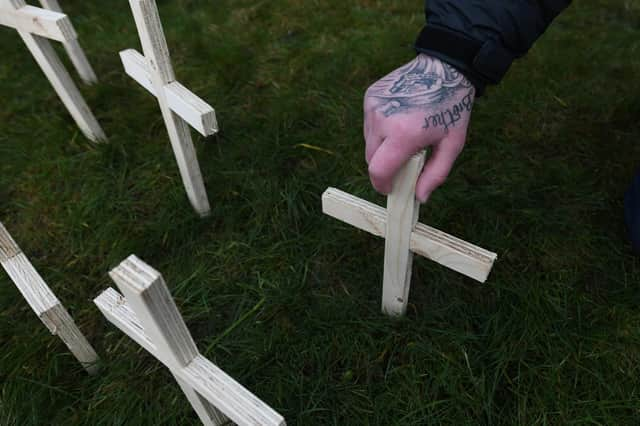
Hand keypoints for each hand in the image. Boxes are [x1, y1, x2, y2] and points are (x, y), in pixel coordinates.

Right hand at [364, 54, 474, 201]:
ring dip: (381, 147)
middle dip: (383, 167)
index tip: (390, 188)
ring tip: (403, 137)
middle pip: (370, 159)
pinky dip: (379, 130)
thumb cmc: (452, 108)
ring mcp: (373, 107)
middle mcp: (382, 120)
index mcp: (403, 135)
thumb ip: (435, 174)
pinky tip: (398, 120)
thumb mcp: (452, 145)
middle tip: (402, 163)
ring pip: (368, 142)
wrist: (445, 67)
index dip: (382, 185)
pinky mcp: (369, 96)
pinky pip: (369, 124)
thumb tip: (419, 198)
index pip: (377, 171)